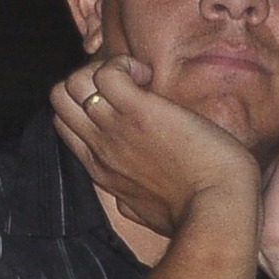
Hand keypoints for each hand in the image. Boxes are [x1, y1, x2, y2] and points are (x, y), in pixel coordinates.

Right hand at [52, 53, 258, 239]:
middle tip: (127, 86)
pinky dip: (122, 65)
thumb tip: (122, 202)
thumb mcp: (145, 212)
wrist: (218, 208)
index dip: (85, 104)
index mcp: (100, 168)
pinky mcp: (139, 111)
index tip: (120, 105)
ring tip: (138, 79)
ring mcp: (114, 128)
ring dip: (105, 70)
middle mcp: (99, 145)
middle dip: (87, 81)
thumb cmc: (195, 213)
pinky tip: (147, 76)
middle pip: (60, 98)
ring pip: (74, 82)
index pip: (64, 124)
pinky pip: (107, 73)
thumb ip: (128, 201)